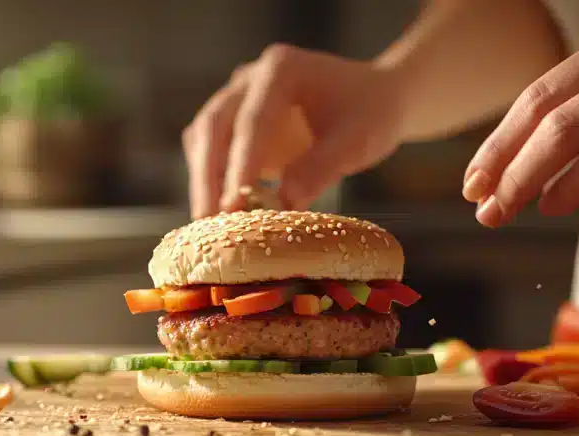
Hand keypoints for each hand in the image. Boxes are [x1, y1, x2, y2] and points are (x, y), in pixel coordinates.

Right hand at [183, 44, 407, 217]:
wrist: (375, 101)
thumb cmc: (371, 115)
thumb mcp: (357, 141)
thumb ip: (320, 168)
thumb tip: (284, 203)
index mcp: (281, 69)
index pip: (252, 121)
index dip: (241, 165)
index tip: (234, 205)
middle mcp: (250, 78)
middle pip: (214, 126)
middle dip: (209, 176)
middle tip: (207, 220)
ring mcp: (238, 98)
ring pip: (203, 137)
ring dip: (203, 180)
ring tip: (207, 223)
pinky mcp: (234, 123)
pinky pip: (210, 150)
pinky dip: (211, 179)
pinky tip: (217, 212)